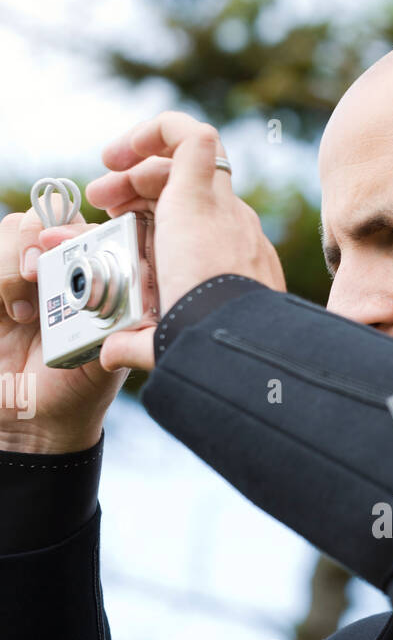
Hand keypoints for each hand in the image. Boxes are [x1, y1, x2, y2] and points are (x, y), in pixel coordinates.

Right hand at [0, 207, 129, 452]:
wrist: (35, 423)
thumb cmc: (79, 389)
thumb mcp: (108, 356)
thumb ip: (117, 320)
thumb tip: (133, 282)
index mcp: (93, 277)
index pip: (85, 226)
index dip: (74, 225)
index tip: (64, 245)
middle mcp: (57, 269)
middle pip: (44, 216)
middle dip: (37, 235)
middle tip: (36, 273)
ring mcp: (21, 278)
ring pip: (12, 230)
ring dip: (11, 261)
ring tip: (22, 311)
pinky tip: (7, 314)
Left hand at [86, 111, 287, 371]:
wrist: (225, 334)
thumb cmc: (203, 345)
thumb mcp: (164, 339)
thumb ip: (137, 341)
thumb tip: (111, 353)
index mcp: (231, 261)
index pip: (194, 220)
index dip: (150, 216)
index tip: (115, 226)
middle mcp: (235, 229)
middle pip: (187, 189)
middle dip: (138, 186)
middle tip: (101, 200)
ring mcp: (222, 207)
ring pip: (187, 161)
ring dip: (141, 161)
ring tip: (107, 168)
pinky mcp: (202, 188)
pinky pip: (191, 136)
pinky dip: (157, 129)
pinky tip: (122, 149)